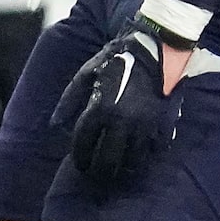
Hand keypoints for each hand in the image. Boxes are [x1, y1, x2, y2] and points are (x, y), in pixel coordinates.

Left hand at [51, 20, 178, 188]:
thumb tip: (55, 124)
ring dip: (124, 167)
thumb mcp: (86, 74)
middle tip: (98, 173)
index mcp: (101, 108)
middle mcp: (123, 121)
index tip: (80, 164)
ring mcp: (145, 124)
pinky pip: (155, 149)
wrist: (156, 47)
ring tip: (119, 169)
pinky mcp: (164, 123)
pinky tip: (141, 155)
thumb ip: (69, 100)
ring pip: (134, 160)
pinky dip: (147, 154)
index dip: (80, 157)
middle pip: (108, 159)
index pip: (85, 143)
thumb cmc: (116, 59)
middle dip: (101, 170)